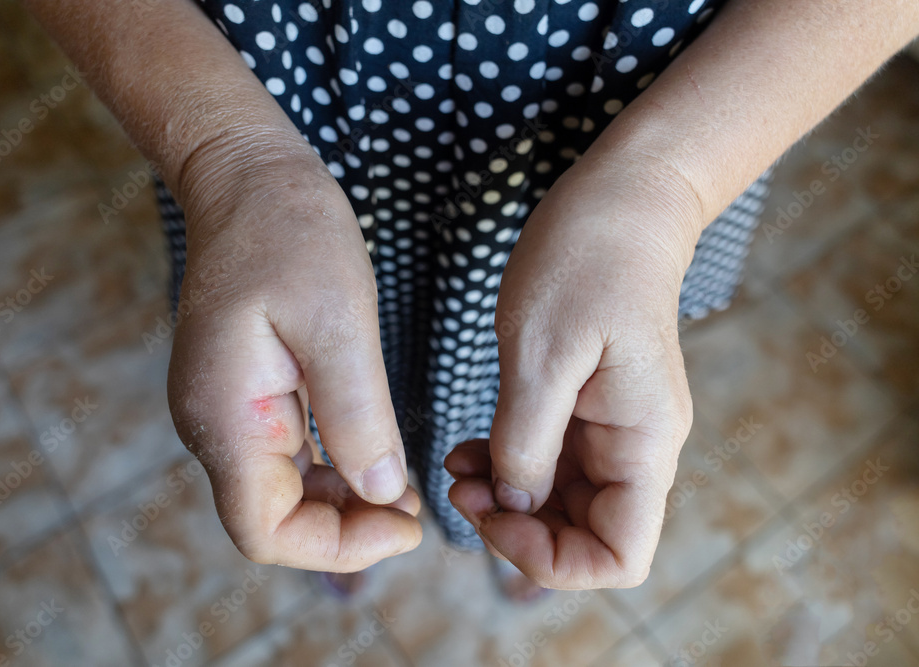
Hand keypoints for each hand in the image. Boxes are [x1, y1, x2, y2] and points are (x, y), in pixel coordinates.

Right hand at [167, 137, 420, 571]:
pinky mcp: (244, 396)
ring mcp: (225, 412)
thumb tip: (381, 495)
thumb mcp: (338, 323)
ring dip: (341, 507)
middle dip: (346, 531)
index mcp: (227, 415)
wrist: (248, 180)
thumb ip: (358, 417)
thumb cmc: (291, 233)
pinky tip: (375, 461)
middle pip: (271, 522)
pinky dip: (331, 473)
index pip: (265, 531)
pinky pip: (284, 459)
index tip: (404, 527)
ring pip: (279, 496)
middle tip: (414, 511)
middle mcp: (214, 425)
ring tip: (403, 491)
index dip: (336, 548)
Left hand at [445, 153, 698, 588]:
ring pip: (563, 505)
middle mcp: (638, 448)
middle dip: (516, 527)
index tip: (491, 514)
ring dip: (506, 500)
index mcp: (643, 443)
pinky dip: (509, 468)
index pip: (618, 556)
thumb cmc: (586, 262)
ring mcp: (615, 431)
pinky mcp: (590, 410)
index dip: (549, 558)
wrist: (621, 204)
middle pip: (587, 537)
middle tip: (457, 488)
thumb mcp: (542, 353)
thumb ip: (528, 442)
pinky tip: (470, 449)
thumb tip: (515, 505)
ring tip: (455, 467)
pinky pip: (551, 465)